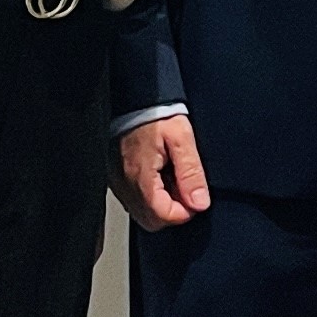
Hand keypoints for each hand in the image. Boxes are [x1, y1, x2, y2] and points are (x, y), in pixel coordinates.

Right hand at [115, 114, 211, 228]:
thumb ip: (191, 173)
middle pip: (152, 220)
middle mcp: (125, 184)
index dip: (185, 211)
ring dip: (161, 202)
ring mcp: (118, 181)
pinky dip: (149, 194)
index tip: (194, 195)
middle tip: (184, 186)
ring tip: (171, 176)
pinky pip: (134, 199)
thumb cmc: (155, 112)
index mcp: (141, 177)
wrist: (133, 95)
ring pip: (142, 212)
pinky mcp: (116, 176)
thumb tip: (200, 203)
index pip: (163, 216)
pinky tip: (159, 174)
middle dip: (173, 210)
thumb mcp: (182, 139)